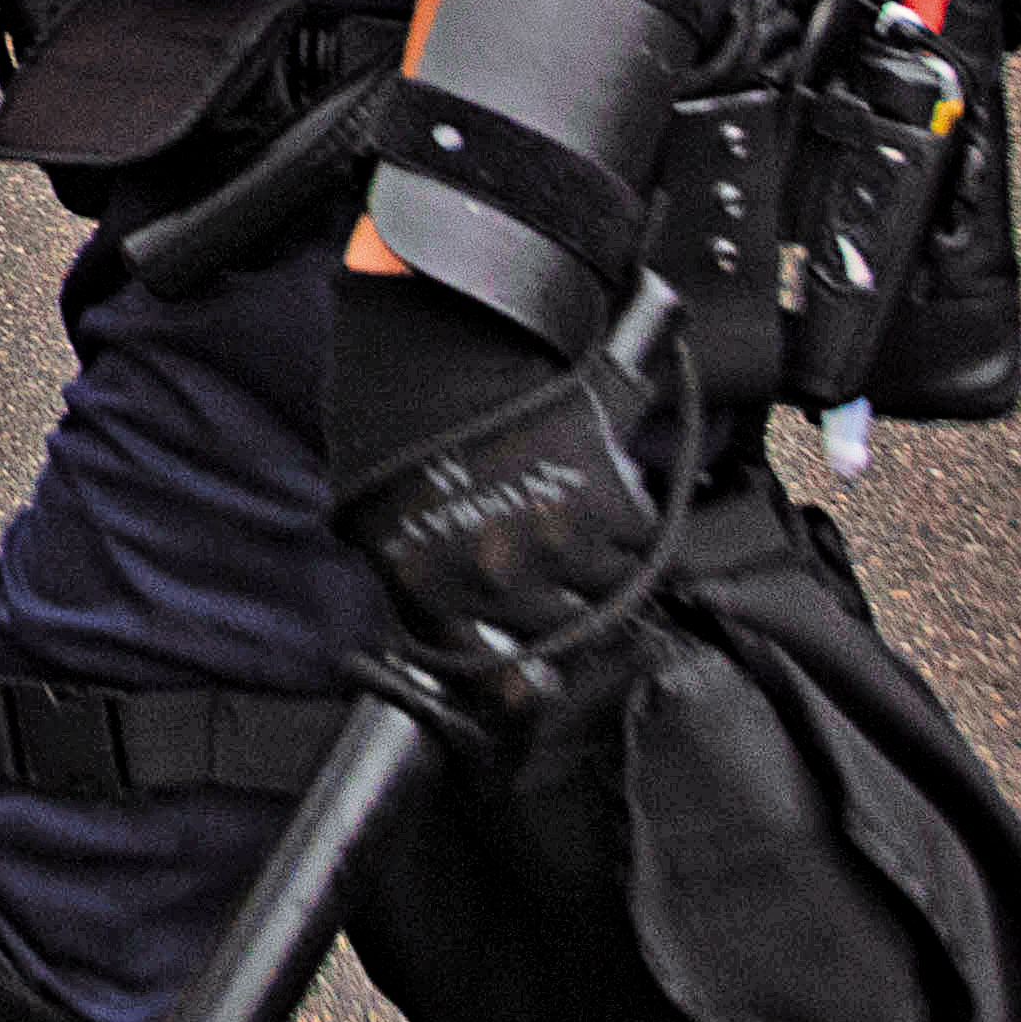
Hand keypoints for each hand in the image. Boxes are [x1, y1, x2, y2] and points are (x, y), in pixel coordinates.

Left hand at [325, 267, 666, 665]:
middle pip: (568, 634)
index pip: (494, 676)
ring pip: (615, 589)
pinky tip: (610, 491)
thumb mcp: (381, 510)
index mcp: (432, 588)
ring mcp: (557, 544)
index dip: (528, 686)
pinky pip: (640, 535)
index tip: (548, 684)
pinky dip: (633, 519)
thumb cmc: (398, 412)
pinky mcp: (608, 502)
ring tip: (599, 537)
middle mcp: (497, 580)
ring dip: (612, 568)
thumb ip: (425, 572)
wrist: (441, 335)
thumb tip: (467, 614)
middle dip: (579, 616)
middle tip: (584, 593)